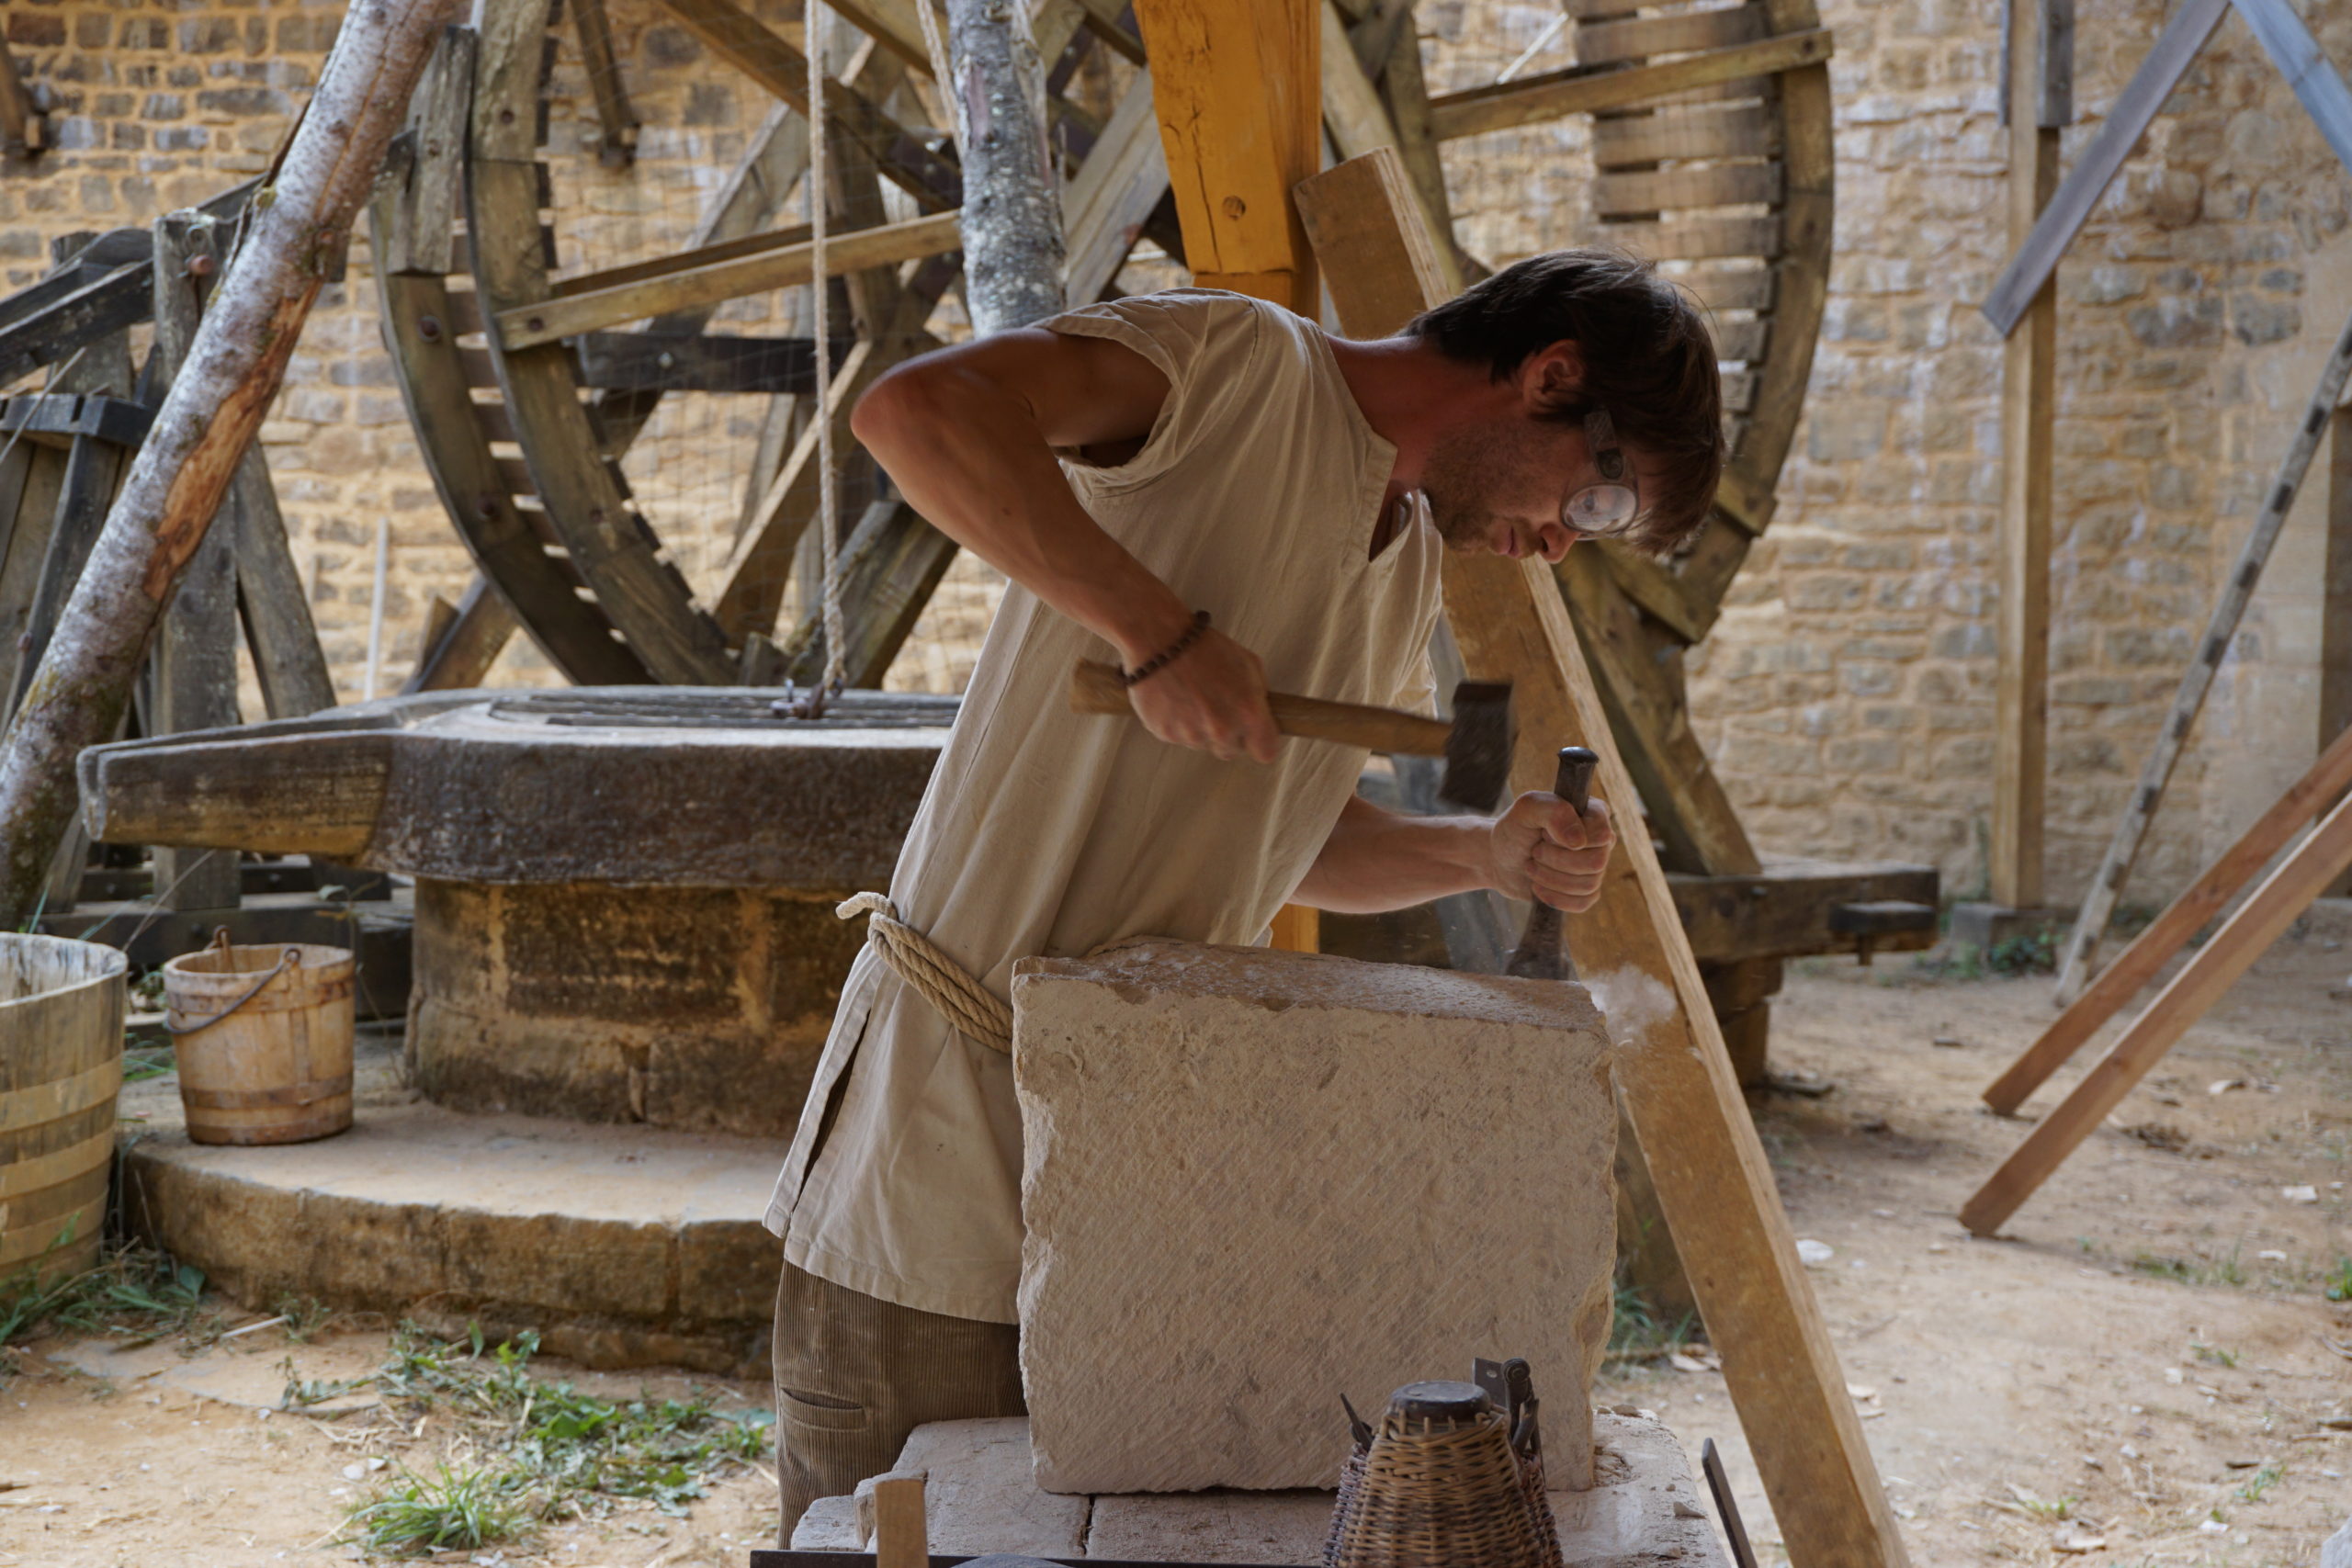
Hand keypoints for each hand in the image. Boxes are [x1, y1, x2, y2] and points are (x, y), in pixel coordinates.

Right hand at [1124, 627, 1279, 762]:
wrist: (1160, 640)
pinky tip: (1176, 699)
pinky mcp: (1166, 734)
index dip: (1261, 743)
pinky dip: (1178, 723)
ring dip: (1201, 728)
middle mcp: (1222, 730)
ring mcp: (1192, 735)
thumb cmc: (1205, 647)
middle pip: (1232, 751)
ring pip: (1203, 744)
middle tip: (1219, 707)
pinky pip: (1179, 737)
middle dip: (1229, 734)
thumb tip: (1261, 714)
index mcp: (1249, 713)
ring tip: (1193, 697)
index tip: (1255, 736)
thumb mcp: (1248, 664)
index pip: (1266, 752)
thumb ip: (1259, 696)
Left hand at [1487, 789, 1614, 911]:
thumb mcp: (1527, 809)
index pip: (1602, 834)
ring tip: (1532, 866)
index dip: (1568, 840)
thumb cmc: (1515, 828)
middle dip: (1556, 861)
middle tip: (1535, 852)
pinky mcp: (1585, 890)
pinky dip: (1554, 897)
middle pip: (1596, 862)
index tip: (1544, 834)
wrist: (1499, 858)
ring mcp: (1595, 867)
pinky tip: (1538, 886)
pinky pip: (1582, 903)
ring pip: (1588, 884)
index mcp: (1595, 813)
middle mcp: (1600, 840)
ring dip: (1550, 878)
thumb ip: (1554, 812)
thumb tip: (1579, 842)